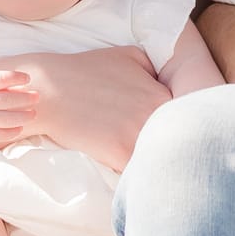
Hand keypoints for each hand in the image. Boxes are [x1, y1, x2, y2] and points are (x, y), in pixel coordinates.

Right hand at [0, 46, 169, 175]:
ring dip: (158, 166)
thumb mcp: (130, 56)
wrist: (50, 90)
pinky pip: (139, 172)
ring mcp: (138, 134)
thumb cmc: (87, 70)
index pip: (184, 120)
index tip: (171, 140)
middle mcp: (156, 113)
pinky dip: (139, 178)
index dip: (177, 131)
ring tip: (156, 175)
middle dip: (172, 151)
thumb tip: (170, 84)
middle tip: (169, 162)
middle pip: (176, 141)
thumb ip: (157, 70)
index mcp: (162, 95)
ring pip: (160, 159)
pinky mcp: (120, 152)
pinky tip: (134, 179)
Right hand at [0, 68, 37, 143]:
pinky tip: (20, 125)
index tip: (27, 78)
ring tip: (33, 113)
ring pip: (9, 119)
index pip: (1, 78)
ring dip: (25, 116)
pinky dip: (14, 130)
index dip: (17, 77)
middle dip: (27, 98)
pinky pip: (3, 134)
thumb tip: (23, 87)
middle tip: (37, 96)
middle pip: (9, 100)